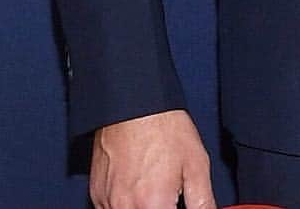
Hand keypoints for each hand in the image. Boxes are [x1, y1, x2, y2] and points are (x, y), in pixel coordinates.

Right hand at [89, 109, 216, 208]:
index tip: (177, 204)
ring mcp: (107, 203)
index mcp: (153, 205)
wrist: (134, 102)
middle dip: (160, 208)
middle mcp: (125, 208)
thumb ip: (203, 202)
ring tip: (153, 187)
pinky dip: (125, 204)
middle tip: (168, 196)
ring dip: (142, 207)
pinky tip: (138, 186)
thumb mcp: (196, 164)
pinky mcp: (96, 195)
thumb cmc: (164, 126)